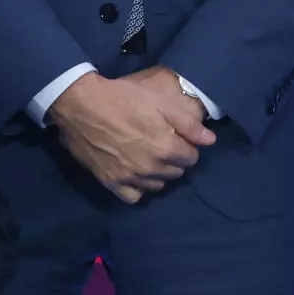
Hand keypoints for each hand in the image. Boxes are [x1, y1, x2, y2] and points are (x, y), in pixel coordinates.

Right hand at [48, 72, 213, 204]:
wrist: (82, 104)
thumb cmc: (124, 98)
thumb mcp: (161, 102)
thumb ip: (188, 124)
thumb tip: (210, 140)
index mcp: (166, 148)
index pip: (191, 158)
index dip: (187, 146)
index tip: (179, 137)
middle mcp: (151, 168)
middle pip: (176, 172)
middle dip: (175, 160)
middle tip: (164, 144)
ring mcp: (130, 177)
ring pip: (157, 185)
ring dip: (159, 173)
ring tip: (150, 157)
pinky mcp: (111, 182)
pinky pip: (134, 196)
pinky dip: (139, 188)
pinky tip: (136, 174)